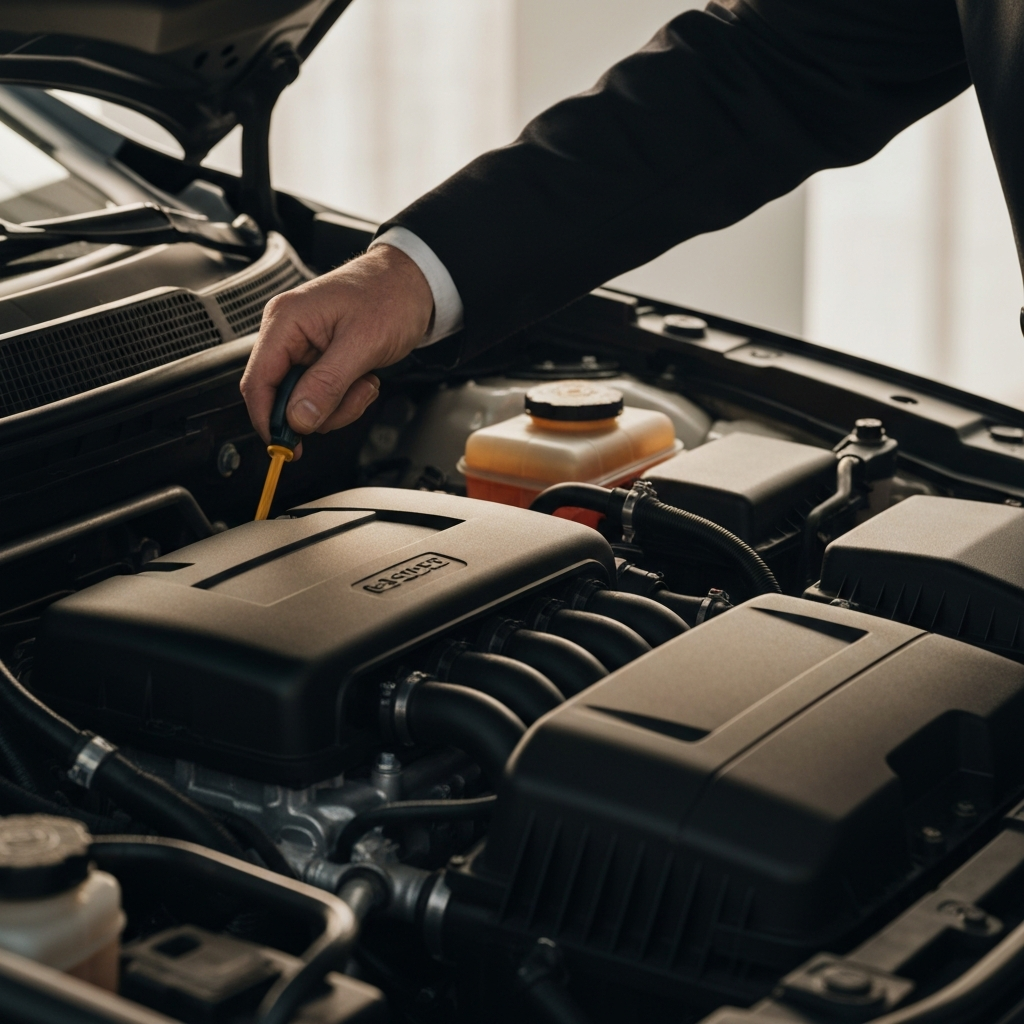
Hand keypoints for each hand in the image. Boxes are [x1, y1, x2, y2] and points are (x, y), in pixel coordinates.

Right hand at [240, 244, 433, 451]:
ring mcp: (304, 347)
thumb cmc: (390, 296)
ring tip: (364, 382)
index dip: (268, 420)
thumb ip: (327, 384)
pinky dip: (346, 397)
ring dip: (339, 404)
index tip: (285, 446)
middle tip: (352, 400)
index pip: (257, 381)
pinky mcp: (321, 358)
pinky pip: (323, 394)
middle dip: (319, 410)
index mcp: (286, 321)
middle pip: (282, 397)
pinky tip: (364, 378)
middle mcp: (288, 333)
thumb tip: (298, 419)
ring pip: (305, 401)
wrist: (415, 283)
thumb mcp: (362, 344)